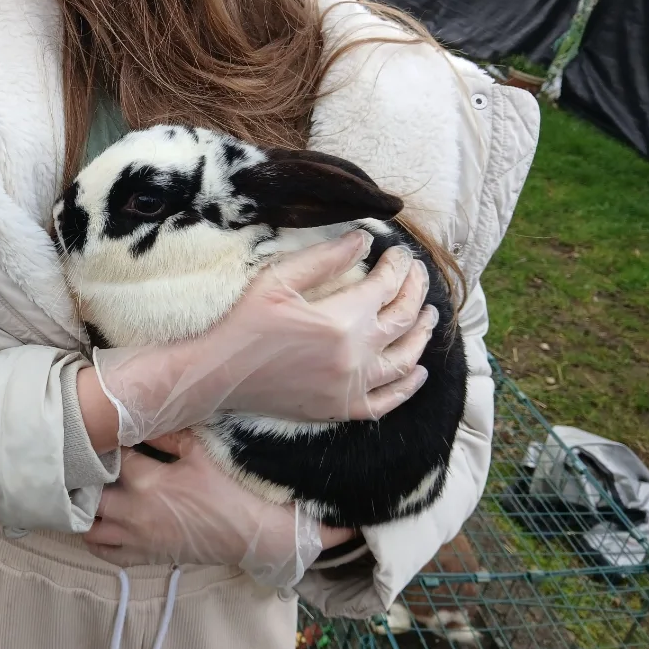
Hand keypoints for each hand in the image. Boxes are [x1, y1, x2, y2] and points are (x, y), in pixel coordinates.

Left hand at [83, 430, 323, 577]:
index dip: (104, 443)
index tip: (104, 434)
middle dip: (86, 480)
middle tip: (90, 466)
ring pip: (89, 529)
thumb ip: (166, 435)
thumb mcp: (199, 452)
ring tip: (92, 496)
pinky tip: (102, 524)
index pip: (110, 457)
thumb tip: (142, 420)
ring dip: (85, 511)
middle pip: (88, 495)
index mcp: (146, 482)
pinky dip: (97, 540)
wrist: (251, 533)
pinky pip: (106, 554)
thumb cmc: (228, 489)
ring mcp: (136, 538)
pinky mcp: (145, 556)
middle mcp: (133, 512)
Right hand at [92, 231, 438, 444]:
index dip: (398, 266)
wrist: (219, 374)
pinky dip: (407, 387)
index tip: (399, 254)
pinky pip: (386, 401)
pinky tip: (418, 373)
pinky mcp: (342, 410)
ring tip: (429, 317)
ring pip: (405, 360)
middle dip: (416, 293)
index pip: (386, 287)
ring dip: (422, 336)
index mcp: (342, 319)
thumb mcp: (278, 278)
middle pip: (403, 320)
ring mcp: (352, 387)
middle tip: (418, 277)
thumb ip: (325, 258)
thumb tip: (365, 239)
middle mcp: (356, 356)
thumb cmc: (244, 322)